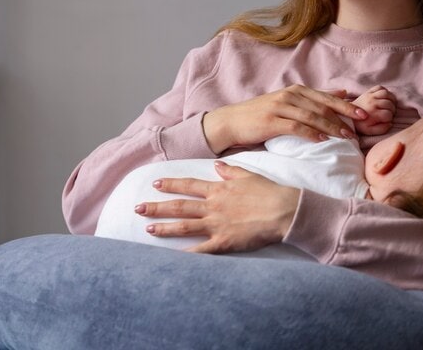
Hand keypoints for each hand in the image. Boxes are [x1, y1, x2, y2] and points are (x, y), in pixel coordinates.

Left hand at [135, 162, 300, 253]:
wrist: (283, 210)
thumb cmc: (269, 192)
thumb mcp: (248, 175)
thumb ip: (230, 171)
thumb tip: (216, 165)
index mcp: (218, 189)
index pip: (188, 186)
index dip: (171, 184)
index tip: (156, 184)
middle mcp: (213, 206)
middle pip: (179, 206)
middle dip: (157, 207)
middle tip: (138, 208)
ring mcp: (216, 224)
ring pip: (184, 226)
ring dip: (164, 227)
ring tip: (148, 228)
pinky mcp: (224, 242)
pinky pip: (201, 250)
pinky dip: (186, 254)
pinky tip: (172, 258)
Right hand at [202, 84, 367, 153]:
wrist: (232, 121)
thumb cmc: (261, 114)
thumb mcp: (288, 102)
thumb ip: (313, 99)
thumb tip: (342, 93)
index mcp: (295, 91)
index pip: (326, 97)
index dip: (347, 106)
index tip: (365, 114)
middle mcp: (289, 96)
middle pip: (322, 106)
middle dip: (344, 116)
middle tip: (361, 126)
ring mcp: (280, 108)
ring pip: (312, 117)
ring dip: (331, 127)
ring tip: (346, 136)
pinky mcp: (271, 121)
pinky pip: (295, 127)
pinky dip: (310, 133)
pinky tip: (322, 140)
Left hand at [352, 85, 395, 135]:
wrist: (348, 115)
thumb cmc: (361, 124)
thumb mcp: (370, 131)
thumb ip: (382, 129)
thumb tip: (390, 123)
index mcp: (373, 114)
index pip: (389, 114)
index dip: (390, 117)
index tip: (386, 119)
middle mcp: (372, 103)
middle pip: (389, 103)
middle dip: (392, 109)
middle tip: (389, 112)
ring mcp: (370, 96)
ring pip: (386, 93)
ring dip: (391, 99)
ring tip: (389, 104)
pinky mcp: (368, 92)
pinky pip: (380, 87)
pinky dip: (385, 91)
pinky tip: (384, 98)